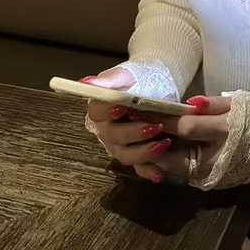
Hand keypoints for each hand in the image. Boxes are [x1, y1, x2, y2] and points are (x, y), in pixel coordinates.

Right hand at [80, 68, 230, 184]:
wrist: (157, 86)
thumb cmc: (138, 80)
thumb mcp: (126, 75)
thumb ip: (109, 79)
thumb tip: (86, 82)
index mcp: (100, 109)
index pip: (97, 112)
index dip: (107, 111)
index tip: (121, 107)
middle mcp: (106, 130)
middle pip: (113, 137)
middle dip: (134, 133)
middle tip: (154, 126)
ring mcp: (120, 146)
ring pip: (126, 155)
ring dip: (144, 152)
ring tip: (164, 143)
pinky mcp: (135, 156)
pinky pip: (139, 168)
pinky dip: (149, 171)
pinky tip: (159, 174)